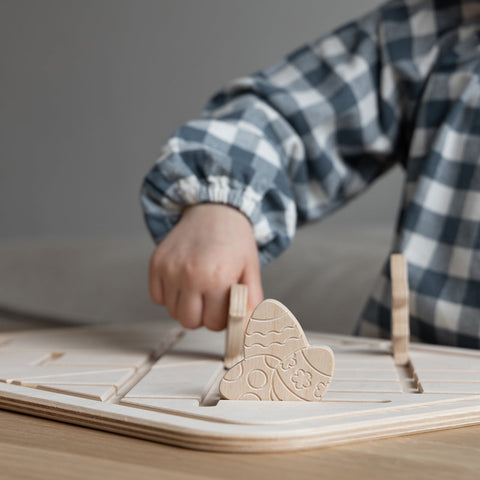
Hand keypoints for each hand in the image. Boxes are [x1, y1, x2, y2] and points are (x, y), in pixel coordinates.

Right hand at [148, 204, 262, 329]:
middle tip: (212, 298)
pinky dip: (169, 295)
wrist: (214, 209)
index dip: (222, 318)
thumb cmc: (234, 240)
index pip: (214, 323)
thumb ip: (250, 303)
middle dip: (203, 316)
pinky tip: (183, 280)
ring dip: (186, 306)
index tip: (225, 306)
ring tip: (198, 286)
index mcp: (218, 278)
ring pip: (172, 312)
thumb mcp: (250, 270)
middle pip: (190, 322)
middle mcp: (191, 275)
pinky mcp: (156, 264)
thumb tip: (246, 331)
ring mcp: (170, 269)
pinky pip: (157, 298)